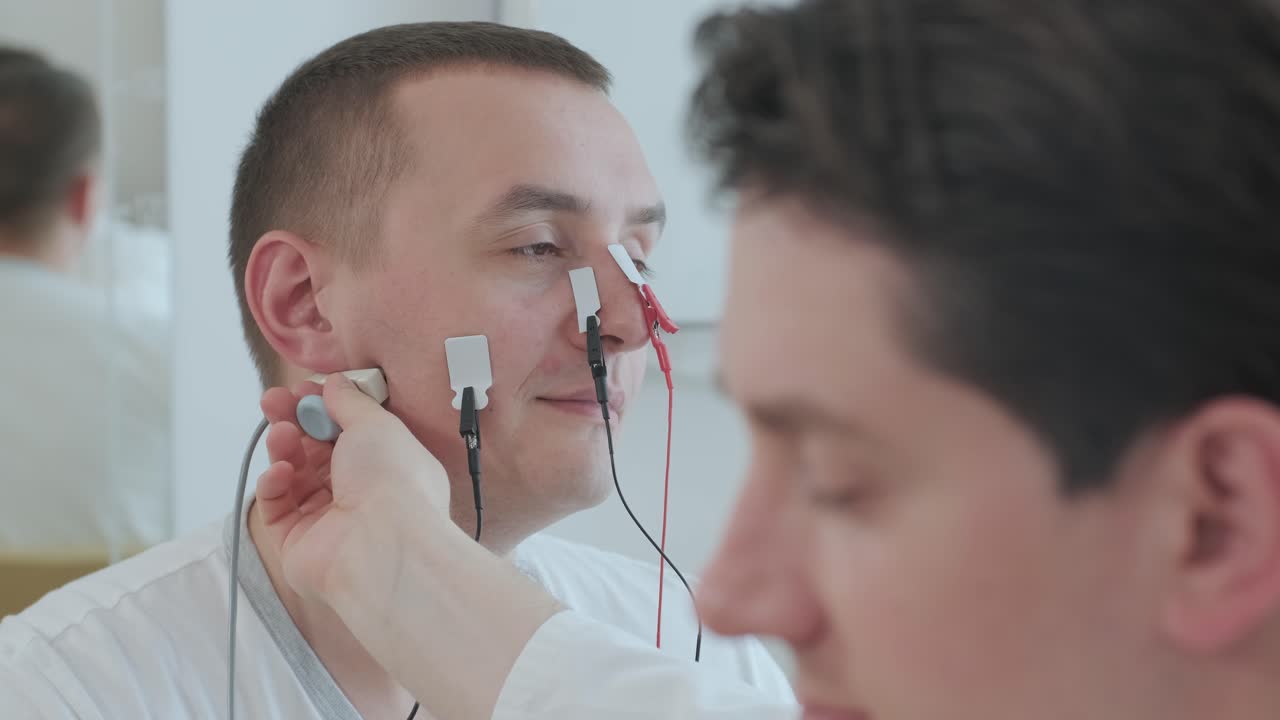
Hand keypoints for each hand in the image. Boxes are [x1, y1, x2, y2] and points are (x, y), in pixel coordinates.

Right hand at [253, 373, 452, 605]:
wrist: (383, 544)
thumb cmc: (394, 482)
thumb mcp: (376, 424)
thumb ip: (350, 402)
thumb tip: (335, 384)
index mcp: (387, 466)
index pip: (347, 432)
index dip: (322, 408)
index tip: (302, 389)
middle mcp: (360, 494)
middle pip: (315, 452)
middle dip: (293, 422)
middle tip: (272, 401)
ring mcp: (328, 520)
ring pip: (294, 476)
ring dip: (283, 448)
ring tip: (280, 433)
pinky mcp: (299, 543)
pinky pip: (277, 507)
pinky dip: (274, 485)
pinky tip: (280, 471)